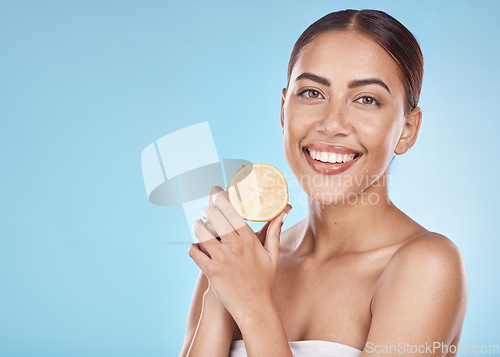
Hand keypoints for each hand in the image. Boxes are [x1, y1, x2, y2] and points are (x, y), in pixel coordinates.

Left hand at [188, 185, 291, 322]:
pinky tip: (196, 247)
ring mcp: (222, 259)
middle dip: (207, 209)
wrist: (254, 307)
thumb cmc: (263, 280)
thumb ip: (274, 232)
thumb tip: (283, 213)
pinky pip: (195, 252)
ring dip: (197, 226)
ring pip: (202, 233)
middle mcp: (235, 246)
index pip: (233, 212)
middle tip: (206, 210)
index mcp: (249, 240)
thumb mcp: (272, 255)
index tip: (216, 193)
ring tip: (198, 225)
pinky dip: (193, 247)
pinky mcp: (211, 271)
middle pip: (216, 217)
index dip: (222, 200)